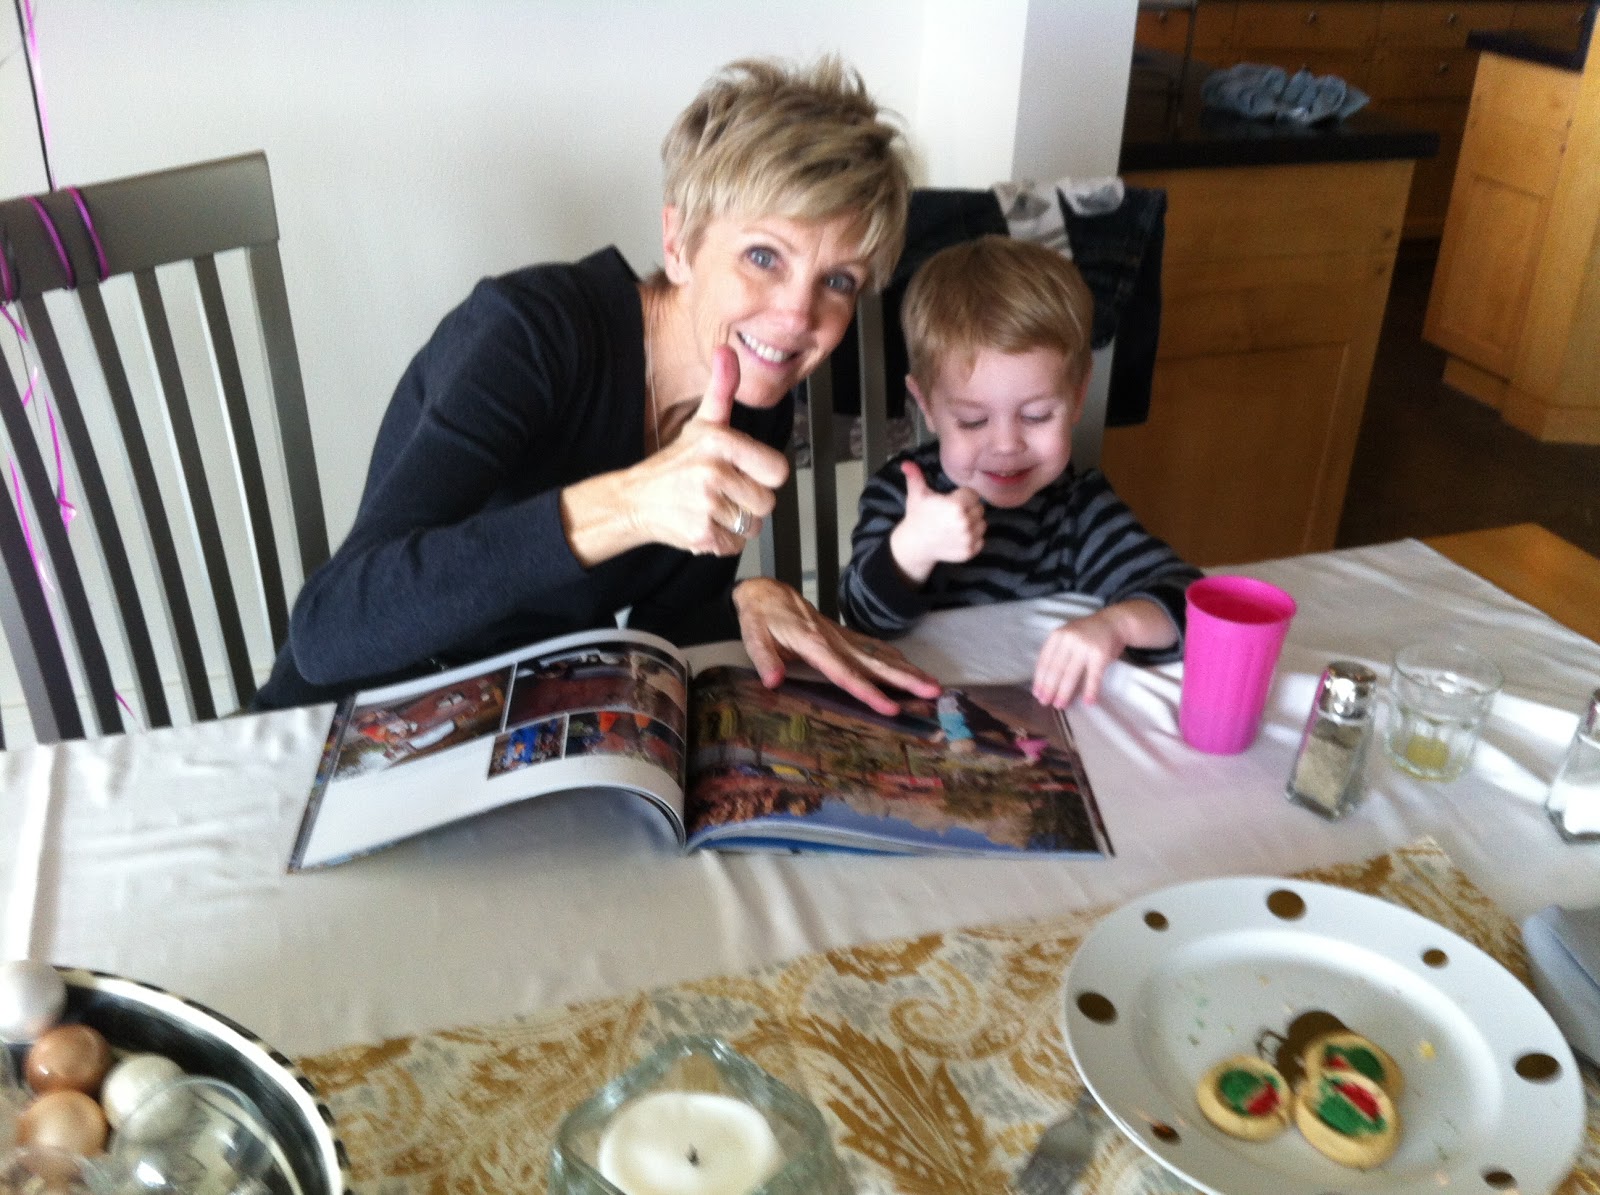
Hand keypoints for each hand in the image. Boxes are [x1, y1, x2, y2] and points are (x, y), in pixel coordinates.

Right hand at [566, 347, 787, 562]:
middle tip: (725, 492)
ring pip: (752, 526)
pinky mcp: (700, 533)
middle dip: (750, 502)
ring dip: (736, 523)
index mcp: (720, 441)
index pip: (778, 470)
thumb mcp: (702, 423)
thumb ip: (722, 388)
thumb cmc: (676, 463)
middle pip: (767, 502)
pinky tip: (704, 522)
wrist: (635, 499)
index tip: (744, 471)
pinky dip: (722, 541)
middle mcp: (712, 471)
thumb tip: (727, 351)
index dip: (764, 475)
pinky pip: (735, 545)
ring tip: (713, 507)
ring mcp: (705, 504)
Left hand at [733, 578, 941, 715]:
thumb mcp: (753, 635)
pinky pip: (873, 647)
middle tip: (933, 691)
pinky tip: (910, 668)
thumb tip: (773, 681)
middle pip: (875, 663)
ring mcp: (842, 637)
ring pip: (880, 654)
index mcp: (814, 644)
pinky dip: (895, 658)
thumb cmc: (760, 616)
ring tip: (933, 685)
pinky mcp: (843, 636)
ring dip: (907, 670)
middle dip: (905, 679)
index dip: (868, 692)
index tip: (890, 708)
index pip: (845, 674)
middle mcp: (834, 641)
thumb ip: (764, 658)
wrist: (767, 592)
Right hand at [888, 461, 984, 584]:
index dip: (963, 496)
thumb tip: (906, 463)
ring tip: (957, 524)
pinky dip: (973, 538)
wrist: (914, 544)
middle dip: (968, 509)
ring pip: (982, 524)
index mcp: (956, 506)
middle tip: (953, 513)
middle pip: (979, 509)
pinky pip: (981, 540)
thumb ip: (915, 476)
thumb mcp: (916, 494)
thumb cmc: (917, 516)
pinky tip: (958, 536)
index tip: (952, 501)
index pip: (973, 495)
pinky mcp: (969, 552)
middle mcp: (965, 522)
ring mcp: (968, 539)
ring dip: (973, 523)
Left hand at [1032, 611, 1127, 707]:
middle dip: (1049, 688)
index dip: (1040, 679)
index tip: (1037, 693)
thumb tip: (1045, 681)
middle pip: (1055, 669)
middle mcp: (1069, 639)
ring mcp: (1085, 646)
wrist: (1114, 622)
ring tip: (1060, 705)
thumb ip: (1057, 652)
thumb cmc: (1087, 634)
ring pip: (1071, 674)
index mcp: (1057, 635)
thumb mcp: (1067, 636)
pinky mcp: (1100, 654)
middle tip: (1045, 703)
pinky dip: (1090, 690)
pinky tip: (1088, 702)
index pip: (1044, 660)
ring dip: (1064, 693)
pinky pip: (1093, 676)